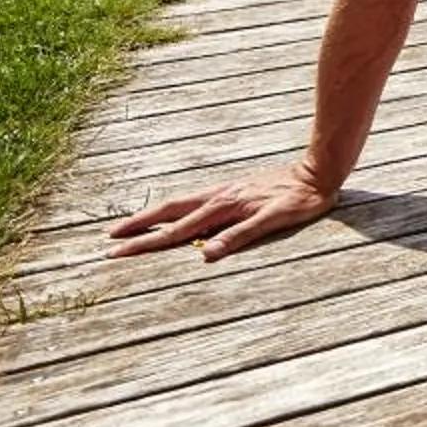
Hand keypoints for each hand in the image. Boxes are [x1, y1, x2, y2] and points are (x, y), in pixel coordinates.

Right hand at [107, 161, 334, 260]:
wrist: (318, 172)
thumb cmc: (301, 199)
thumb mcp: (276, 219)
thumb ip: (242, 235)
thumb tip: (206, 254)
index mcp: (223, 206)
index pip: (175, 231)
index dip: (146, 243)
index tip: (117, 252)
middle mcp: (217, 197)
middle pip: (167, 213)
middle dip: (136, 227)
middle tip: (108, 239)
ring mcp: (223, 191)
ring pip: (177, 205)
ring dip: (150, 216)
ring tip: (127, 226)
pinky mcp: (231, 190)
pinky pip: (193, 202)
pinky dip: (173, 210)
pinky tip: (170, 215)